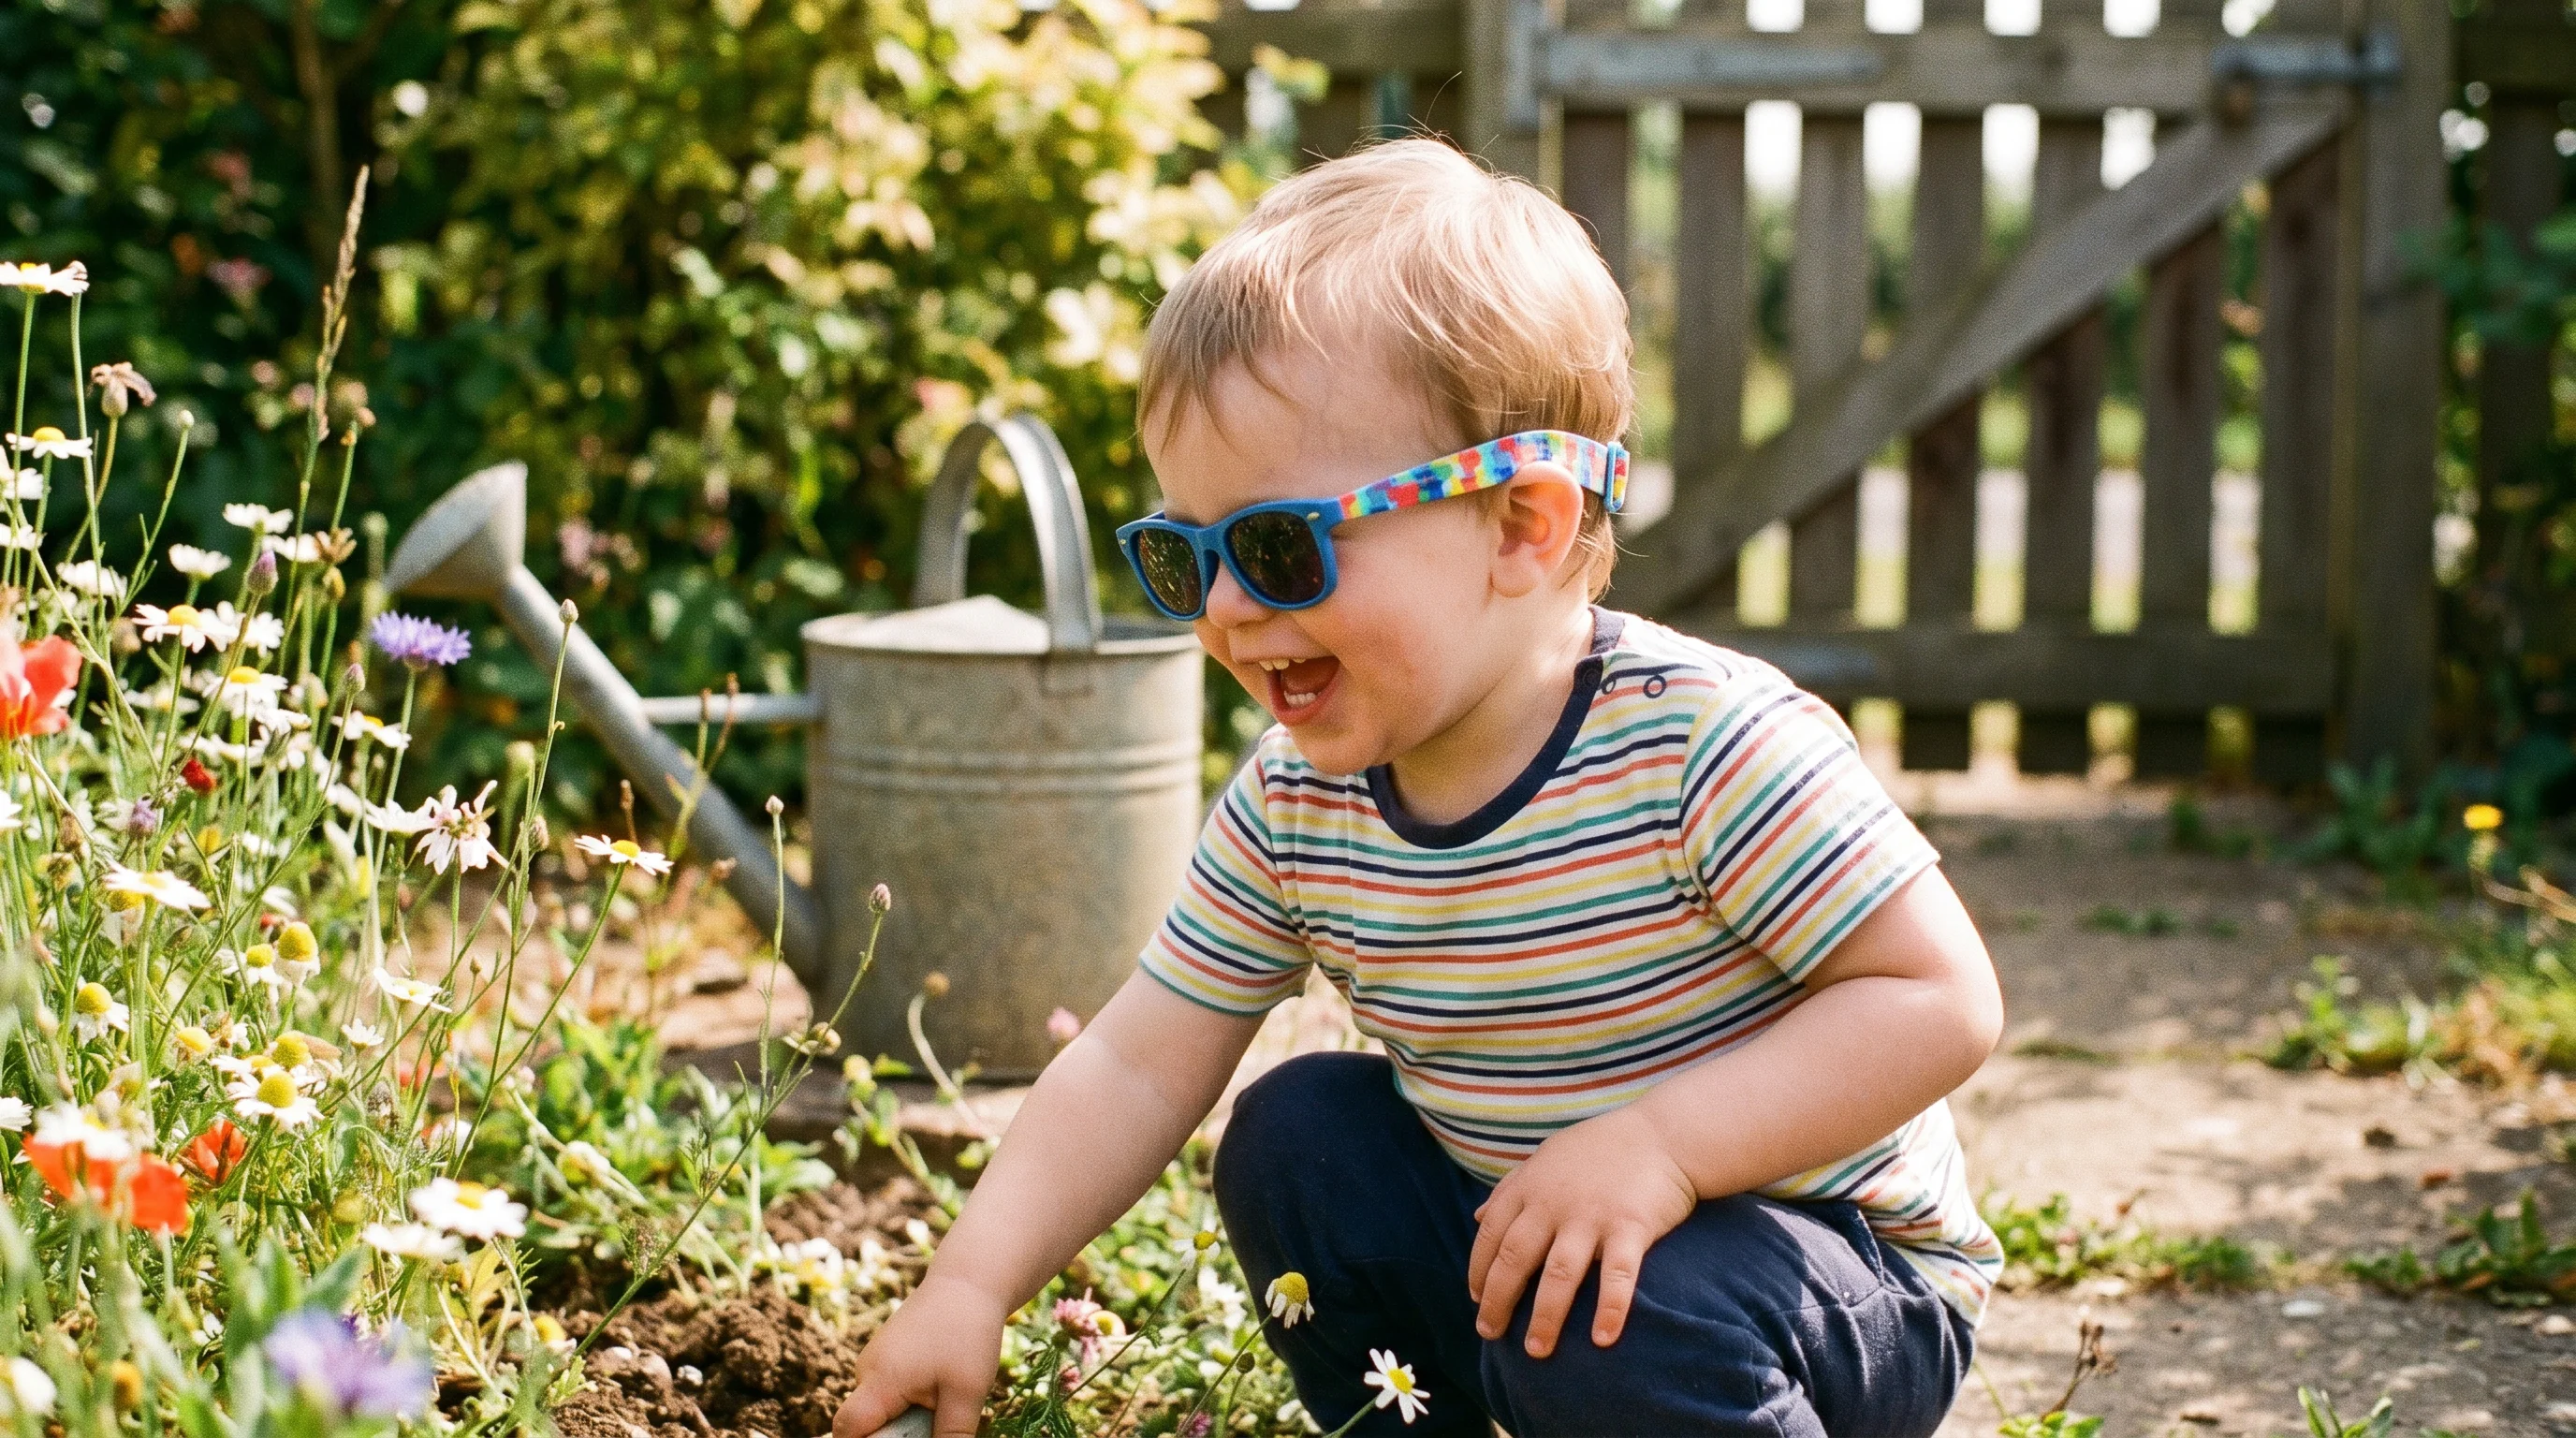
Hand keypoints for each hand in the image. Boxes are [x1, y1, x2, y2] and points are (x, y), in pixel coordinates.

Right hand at [833, 1274, 1009, 1437]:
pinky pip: (892, 1390)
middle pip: (866, 1423)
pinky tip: (943, 1387)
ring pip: (881, 1407)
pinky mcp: (890, 1354)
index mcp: (878, 1381)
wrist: (970, 1279)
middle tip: (933, 1420)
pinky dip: (912, 1398)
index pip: (848, 1431)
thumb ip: (951, 1436)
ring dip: (907, 1417)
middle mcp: (868, 1370)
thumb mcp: (967, 1394)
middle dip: (896, 1434)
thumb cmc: (968, 1333)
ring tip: (946, 1401)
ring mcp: (877, 1360)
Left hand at [1465, 1104, 1696, 1357]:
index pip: (1491, 1235)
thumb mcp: (1547, 1158)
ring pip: (1559, 1274)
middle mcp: (1554, 1203)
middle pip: (1515, 1259)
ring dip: (1545, 1316)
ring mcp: (1592, 1216)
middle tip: (1490, 1333)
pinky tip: (1601, 1339)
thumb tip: (1477, 1217)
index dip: (1479, 1271)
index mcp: (1530, 1186)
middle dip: (1498, 1300)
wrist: (1663, 1134)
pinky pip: (1617, 1275)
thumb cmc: (1601, 1148)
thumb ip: (1511, 1187)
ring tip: (1535, 1350)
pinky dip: (1609, 1308)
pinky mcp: (1631, 1227)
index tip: (1476, 1300)